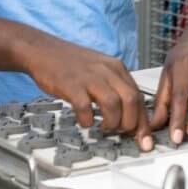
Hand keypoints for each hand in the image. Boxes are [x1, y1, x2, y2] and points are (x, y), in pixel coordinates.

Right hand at [24, 36, 152, 150]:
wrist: (43, 50)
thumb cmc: (71, 64)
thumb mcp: (101, 69)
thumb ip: (116, 87)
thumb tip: (130, 114)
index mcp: (116, 68)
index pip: (139, 96)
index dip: (143, 121)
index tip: (144, 138)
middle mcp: (106, 70)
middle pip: (131, 100)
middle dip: (130, 123)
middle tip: (122, 133)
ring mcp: (89, 77)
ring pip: (113, 104)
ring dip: (112, 123)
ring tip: (105, 128)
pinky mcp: (71, 85)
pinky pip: (85, 107)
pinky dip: (88, 120)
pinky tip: (85, 121)